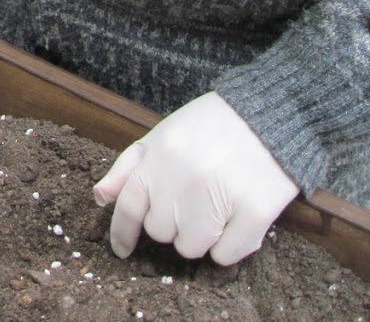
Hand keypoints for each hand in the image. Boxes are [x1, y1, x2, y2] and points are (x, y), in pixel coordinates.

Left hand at [92, 92, 298, 264]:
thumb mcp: (162, 135)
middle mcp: (186, 178)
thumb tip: (100, 197)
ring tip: (213, 207)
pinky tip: (234, 219)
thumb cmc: (210, 126)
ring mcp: (221, 197)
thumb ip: (128, 166)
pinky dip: (228, 245)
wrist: (268, 114)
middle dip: (171, 221)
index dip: (121, 232)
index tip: (121, 249)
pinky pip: (226, 255)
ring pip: (191, 248)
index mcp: (161, 155)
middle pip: (161, 231)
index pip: (128, 205)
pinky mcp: (255, 213)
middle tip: (190, 198)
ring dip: (200, 236)